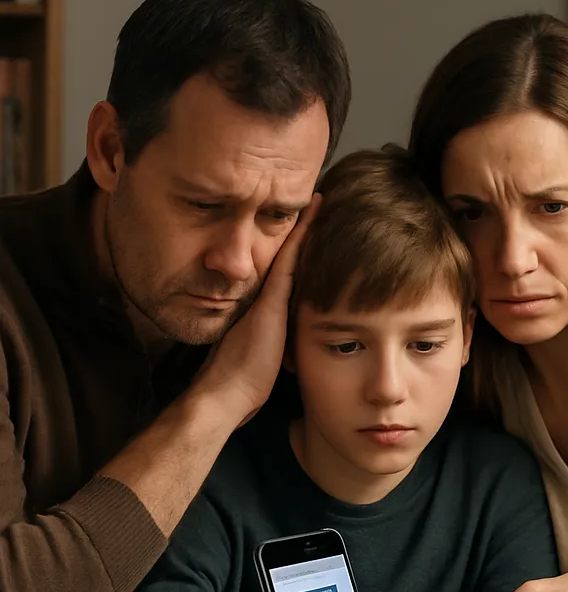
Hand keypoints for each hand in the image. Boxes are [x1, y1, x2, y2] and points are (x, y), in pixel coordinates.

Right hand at [190, 195, 320, 424]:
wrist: (224, 393)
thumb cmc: (243, 381)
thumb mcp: (265, 352)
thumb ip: (274, 339)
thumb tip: (286, 342)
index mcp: (263, 305)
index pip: (284, 269)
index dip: (297, 247)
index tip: (311, 223)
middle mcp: (263, 294)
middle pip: (285, 255)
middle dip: (300, 230)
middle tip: (317, 200)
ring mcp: (266, 295)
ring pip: (288, 252)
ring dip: (304, 225)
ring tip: (320, 198)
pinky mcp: (272, 301)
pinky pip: (291, 259)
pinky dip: (304, 234)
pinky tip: (317, 210)